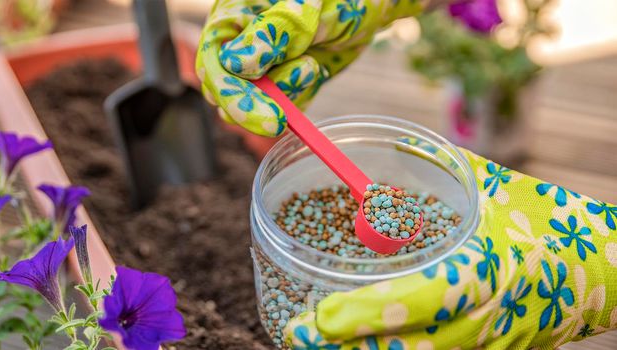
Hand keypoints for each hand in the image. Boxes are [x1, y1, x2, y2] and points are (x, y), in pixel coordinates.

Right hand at [196, 0, 426, 136]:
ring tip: (312, 65)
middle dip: (255, 107)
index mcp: (233, 15)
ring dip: (284, 96)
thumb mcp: (309, 6)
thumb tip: (234, 64)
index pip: (213, 63)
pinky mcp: (280, 82)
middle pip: (224, 91)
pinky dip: (298, 98)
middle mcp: (238, 42)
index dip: (233, 95)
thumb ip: (273, 32)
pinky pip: (278, 106)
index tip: (268, 118)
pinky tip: (314, 71)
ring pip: (253, 104)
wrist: (370, 6)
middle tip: (282, 120)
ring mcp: (258, 65)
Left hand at [285, 148, 616, 348]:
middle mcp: (488, 317)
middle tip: (297, 335)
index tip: (321, 317)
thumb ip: (431, 178)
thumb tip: (368, 172)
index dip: (369, 314)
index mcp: (491, 268)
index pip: (424, 300)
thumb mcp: (490, 190)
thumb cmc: (544, 220)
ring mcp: (490, 345)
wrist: (600, 268)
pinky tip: (357, 345)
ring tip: (316, 343)